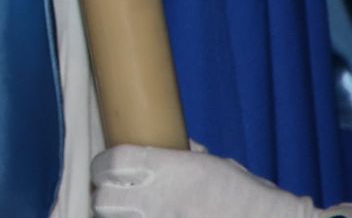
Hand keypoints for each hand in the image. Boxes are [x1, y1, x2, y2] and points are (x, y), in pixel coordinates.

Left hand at [91, 146, 318, 217]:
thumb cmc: (249, 198)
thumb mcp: (215, 165)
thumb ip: (183, 154)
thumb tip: (162, 141)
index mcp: (175, 170)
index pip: (115, 163)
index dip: (102, 165)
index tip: (103, 168)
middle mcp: (165, 201)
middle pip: (105, 200)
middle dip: (103, 196)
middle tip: (109, 194)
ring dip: (119, 217)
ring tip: (129, 211)